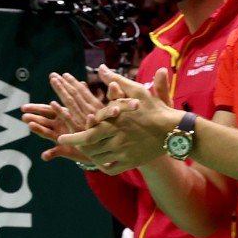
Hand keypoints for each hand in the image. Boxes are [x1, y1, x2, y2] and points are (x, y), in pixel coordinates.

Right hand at [20, 73, 103, 165]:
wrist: (96, 143)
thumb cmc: (90, 127)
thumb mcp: (87, 111)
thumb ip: (83, 98)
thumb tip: (82, 83)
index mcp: (63, 116)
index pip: (48, 110)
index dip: (36, 108)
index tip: (23, 107)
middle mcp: (59, 126)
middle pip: (44, 120)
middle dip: (34, 118)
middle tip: (23, 116)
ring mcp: (61, 137)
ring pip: (47, 133)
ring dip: (39, 131)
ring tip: (30, 126)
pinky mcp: (65, 149)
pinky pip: (56, 152)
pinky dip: (50, 154)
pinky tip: (44, 156)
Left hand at [57, 66, 178, 172]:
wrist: (174, 130)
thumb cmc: (155, 108)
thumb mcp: (136, 91)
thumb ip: (116, 81)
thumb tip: (101, 68)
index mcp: (114, 122)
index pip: (88, 129)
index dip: (74, 132)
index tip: (63, 134)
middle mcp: (115, 139)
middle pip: (89, 146)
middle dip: (75, 143)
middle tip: (64, 141)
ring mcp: (123, 153)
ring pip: (98, 158)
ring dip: (89, 154)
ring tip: (83, 150)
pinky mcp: (130, 163)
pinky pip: (111, 169)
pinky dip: (103, 167)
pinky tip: (99, 163)